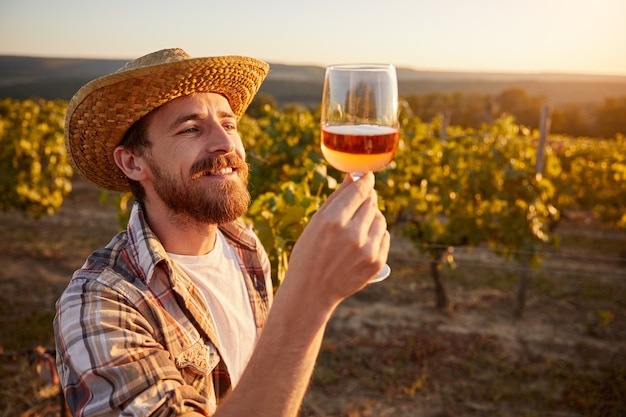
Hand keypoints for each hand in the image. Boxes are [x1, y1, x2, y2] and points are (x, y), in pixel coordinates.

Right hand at [286, 172, 389, 304]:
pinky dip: (376, 234)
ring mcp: (367, 250)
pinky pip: (384, 236)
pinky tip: (362, 240)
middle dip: (366, 199)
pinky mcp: (377, 263)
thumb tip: (353, 177)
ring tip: (356, 225)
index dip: (366, 180)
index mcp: (333, 221)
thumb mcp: (315, 223)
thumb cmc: (309, 253)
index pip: (360, 191)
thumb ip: (336, 198)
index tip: (368, 177)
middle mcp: (352, 235)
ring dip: (371, 216)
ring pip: (380, 218)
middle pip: (371, 203)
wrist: (311, 292)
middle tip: (358, 202)